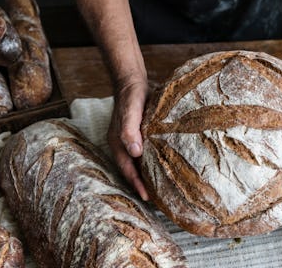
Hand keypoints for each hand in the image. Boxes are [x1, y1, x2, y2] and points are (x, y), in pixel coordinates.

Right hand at [107, 77, 149, 200]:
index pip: (127, 169)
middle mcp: (123, 145)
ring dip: (147, 175)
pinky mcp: (140, 135)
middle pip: (131, 170)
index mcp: (118, 143)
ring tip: (161, 189)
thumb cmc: (131, 96)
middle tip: (157, 200)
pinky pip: (145, 154)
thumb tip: (135, 152)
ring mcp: (131, 140)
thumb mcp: (131, 111)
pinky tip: (163, 166)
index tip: (147, 198)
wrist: (133, 81)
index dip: (136, 184)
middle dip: (142, 185)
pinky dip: (152, 162)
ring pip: (138, 163)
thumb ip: (130, 130)